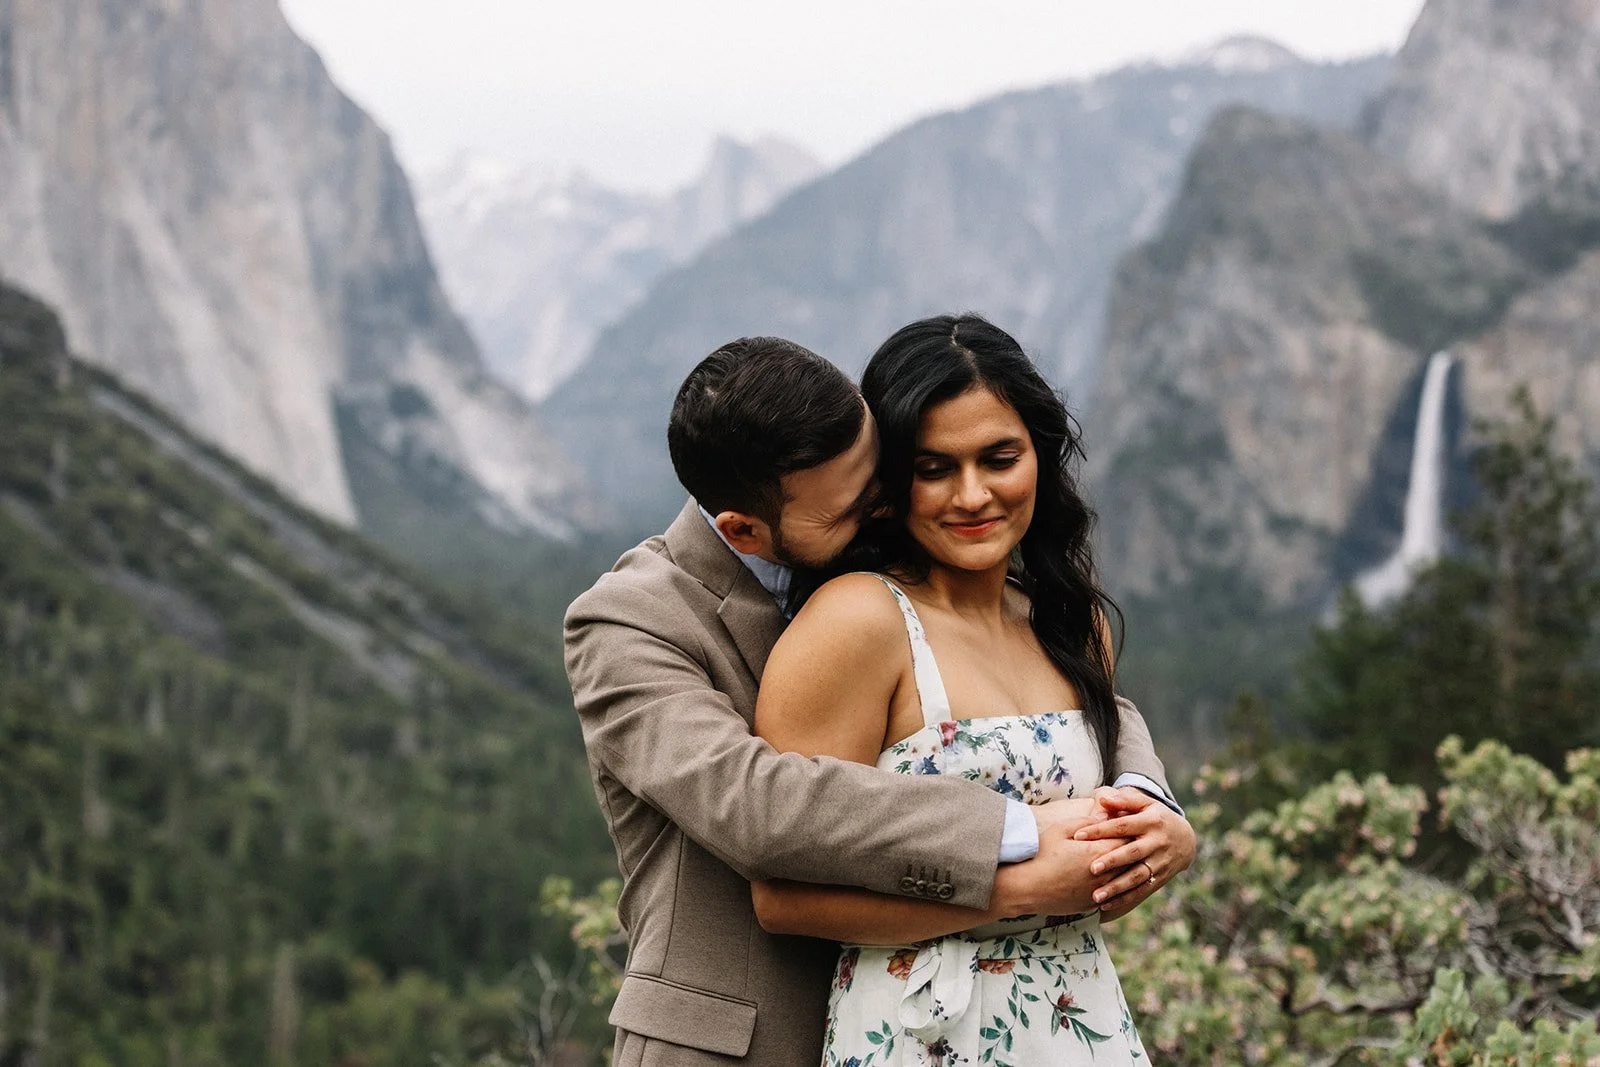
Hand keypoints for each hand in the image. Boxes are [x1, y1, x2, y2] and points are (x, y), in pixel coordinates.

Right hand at [993, 803, 1127, 917]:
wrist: (1026, 888)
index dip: (1130, 831)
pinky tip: (1121, 882)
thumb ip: (1085, 821)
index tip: (1132, 826)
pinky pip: (1115, 896)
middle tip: (1139, 842)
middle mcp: (1104, 873)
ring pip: (1126, 880)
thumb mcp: (1059, 830)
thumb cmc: (1040, 855)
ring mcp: (1099, 891)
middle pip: (1131, 860)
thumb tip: (1104, 816)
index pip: (1126, 839)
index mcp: (1097, 851)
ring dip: (1131, 870)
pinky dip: (1120, 888)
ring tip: (1135, 862)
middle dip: (1135, 850)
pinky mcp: (1093, 904)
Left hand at [1072, 787, 1195, 919]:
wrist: (1186, 839)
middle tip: (1091, 868)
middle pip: (1132, 853)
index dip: (1100, 830)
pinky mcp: (1160, 878)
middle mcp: (1157, 842)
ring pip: (1137, 877)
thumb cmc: (1155, 817)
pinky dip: (1124, 899)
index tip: (1078, 835)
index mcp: (1150, 821)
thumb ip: (1123, 800)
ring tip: (1095, 896)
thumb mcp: (1144, 803)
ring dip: (1117, 887)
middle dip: (1112, 861)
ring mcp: (1160, 862)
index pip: (1122, 825)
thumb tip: (1101, 799)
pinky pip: (1142, 891)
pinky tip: (1105, 905)